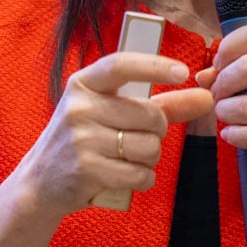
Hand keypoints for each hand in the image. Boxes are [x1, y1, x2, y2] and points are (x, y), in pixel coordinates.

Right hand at [13, 52, 214, 216]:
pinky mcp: (87, 169)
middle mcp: (79, 107)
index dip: (154, 66)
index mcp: (84, 83)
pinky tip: (126, 175)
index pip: (121, 65)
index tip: (183, 72)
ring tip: (128, 158)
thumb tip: (205, 97)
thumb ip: (161, 104)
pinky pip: (140, 173)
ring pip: (149, 147)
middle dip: (158, 131)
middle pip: (151, 115)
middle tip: (141, 137)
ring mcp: (81, 139)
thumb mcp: (111, 113)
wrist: (41, 181)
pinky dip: (143, 178)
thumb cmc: (84, 140)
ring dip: (150, 158)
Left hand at [198, 24, 246, 194]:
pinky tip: (233, 135)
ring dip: (225, 112)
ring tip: (226, 116)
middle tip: (218, 96)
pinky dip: (234, 135)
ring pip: (245, 103)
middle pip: (246, 66)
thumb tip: (203, 75)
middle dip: (221, 84)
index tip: (219, 66)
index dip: (228, 48)